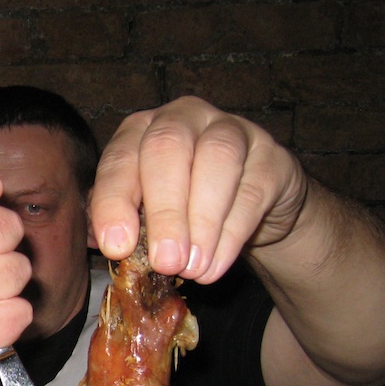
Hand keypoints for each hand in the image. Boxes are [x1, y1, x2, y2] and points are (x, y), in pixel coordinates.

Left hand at [89, 96, 307, 282]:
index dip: (115, 202)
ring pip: (217, 158)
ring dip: (201, 221)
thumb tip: (112, 247)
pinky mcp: (272, 155)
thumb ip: (127, 224)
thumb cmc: (183, 209)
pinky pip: (252, 189)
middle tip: (164, 261)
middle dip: (163, 211)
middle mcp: (183, 117)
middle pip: (167, 148)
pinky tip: (215, 265)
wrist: (251, 210)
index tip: (117, 246)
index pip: (120, 158)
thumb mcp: (147, 214)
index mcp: (140, 130)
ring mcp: (232, 128)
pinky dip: (231, 234)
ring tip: (191, 267)